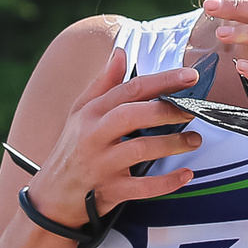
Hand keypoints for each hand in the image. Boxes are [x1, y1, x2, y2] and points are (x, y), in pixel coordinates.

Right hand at [23, 47, 203, 227]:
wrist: (52, 196)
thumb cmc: (73, 148)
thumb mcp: (81, 112)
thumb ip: (104, 84)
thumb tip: (121, 52)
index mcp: (91, 113)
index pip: (129, 89)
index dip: (162, 81)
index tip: (190, 76)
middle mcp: (94, 135)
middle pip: (133, 115)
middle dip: (167, 110)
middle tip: (194, 110)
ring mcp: (102, 164)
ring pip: (140, 149)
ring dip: (172, 144)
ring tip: (195, 140)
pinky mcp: (110, 191)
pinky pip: (142, 187)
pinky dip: (167, 182)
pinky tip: (187, 174)